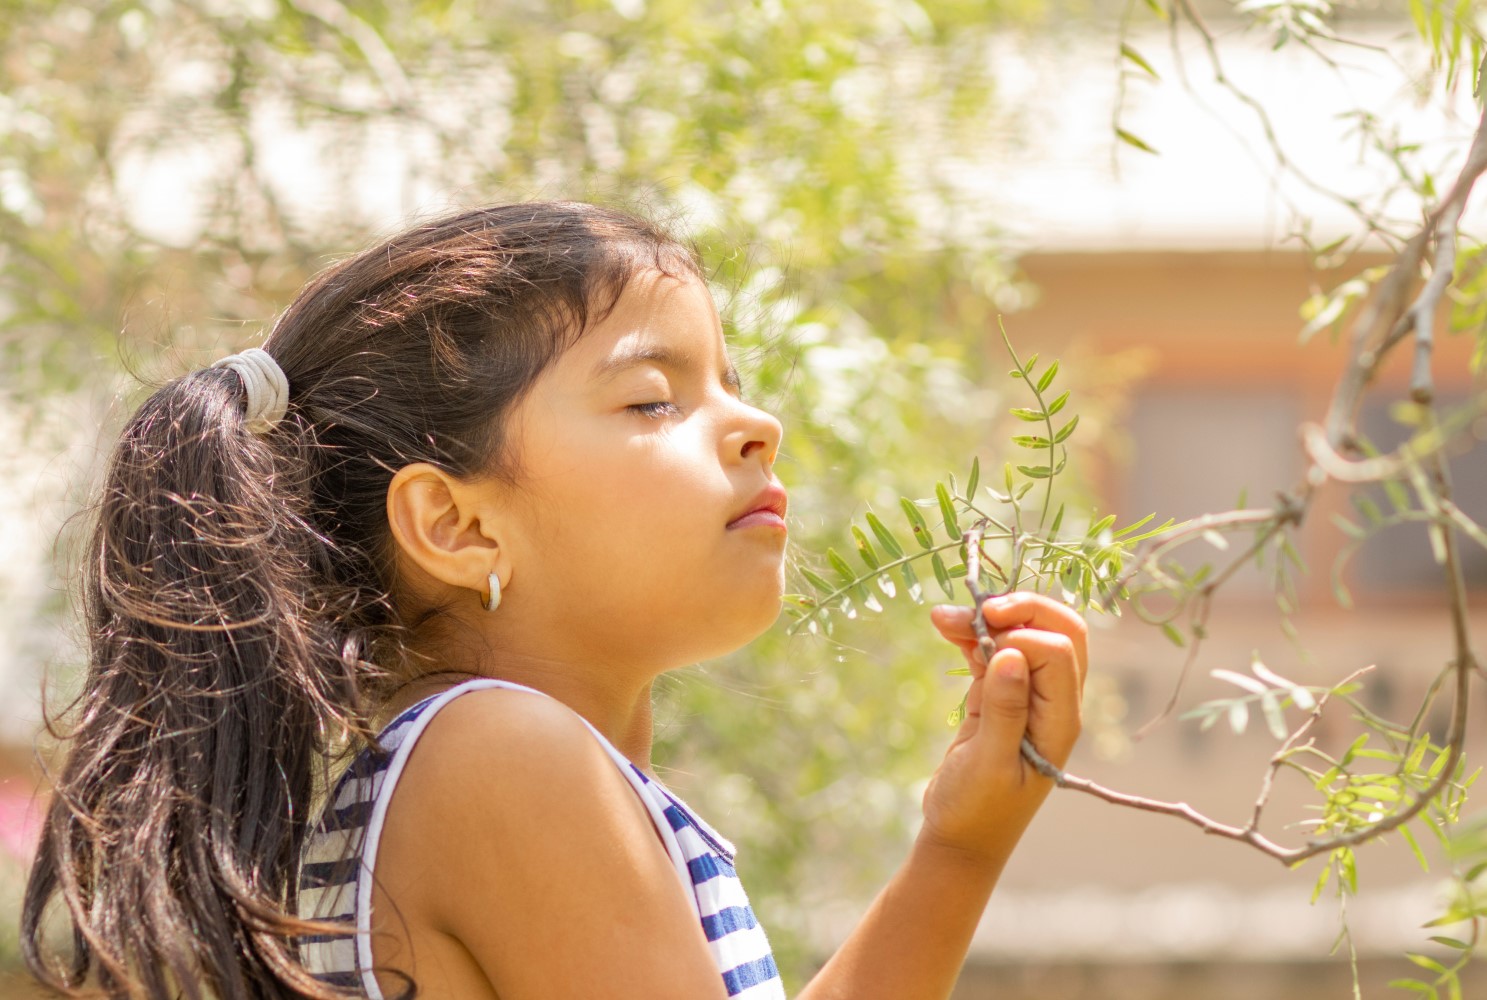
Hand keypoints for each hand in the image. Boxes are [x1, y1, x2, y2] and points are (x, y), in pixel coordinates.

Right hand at [919, 591, 1087, 862]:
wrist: (959, 840)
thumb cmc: (976, 811)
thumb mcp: (988, 764)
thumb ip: (1004, 709)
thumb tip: (1013, 653)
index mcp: (1060, 720)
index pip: (1057, 652)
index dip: (1022, 635)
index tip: (981, 640)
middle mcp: (1052, 703)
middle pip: (1059, 632)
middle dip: (1020, 609)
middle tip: (976, 609)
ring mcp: (1027, 697)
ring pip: (1024, 636)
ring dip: (988, 619)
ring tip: (942, 617)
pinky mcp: (1000, 697)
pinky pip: (995, 653)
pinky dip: (973, 636)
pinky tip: (946, 630)